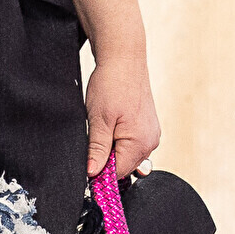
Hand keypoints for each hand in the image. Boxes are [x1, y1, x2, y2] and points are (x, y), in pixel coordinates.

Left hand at [84, 50, 159, 181]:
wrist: (124, 60)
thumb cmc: (112, 85)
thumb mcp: (99, 119)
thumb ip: (97, 149)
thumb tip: (93, 173)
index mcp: (141, 143)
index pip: (117, 172)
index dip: (98, 171)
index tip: (84, 164)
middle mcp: (151, 142)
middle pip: (122, 166)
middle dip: (105, 159)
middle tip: (92, 139)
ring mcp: (151, 135)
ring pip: (125, 156)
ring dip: (110, 149)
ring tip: (103, 127)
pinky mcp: (147, 128)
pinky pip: (131, 145)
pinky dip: (117, 141)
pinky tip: (110, 126)